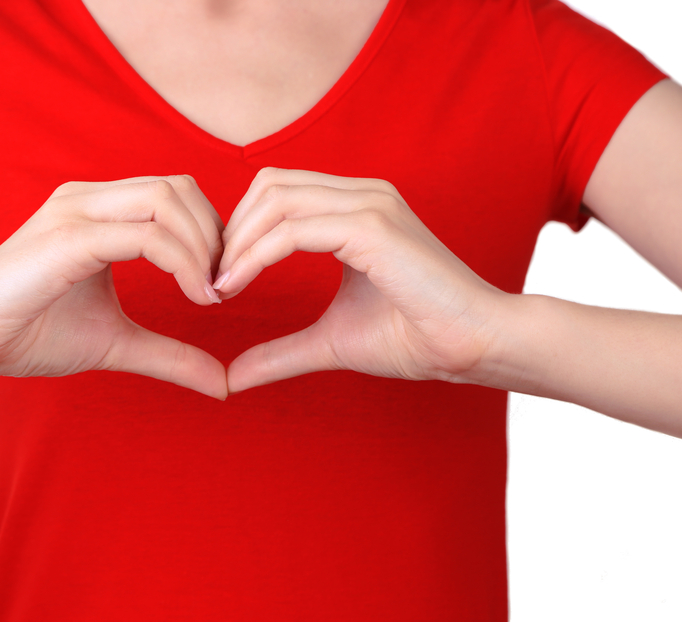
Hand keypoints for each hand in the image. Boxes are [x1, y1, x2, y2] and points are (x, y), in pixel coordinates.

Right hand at [0, 176, 228, 398]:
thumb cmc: (29, 334)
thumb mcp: (118, 342)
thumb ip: (171, 355)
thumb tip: (224, 385)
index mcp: (98, 211)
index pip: (176, 194)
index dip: (210, 234)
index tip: (220, 285)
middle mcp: (88, 199)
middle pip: (179, 187)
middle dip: (214, 236)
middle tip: (222, 288)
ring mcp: (76, 212)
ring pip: (167, 201)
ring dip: (203, 247)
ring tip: (209, 294)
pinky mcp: (69, 238)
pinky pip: (146, 236)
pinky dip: (182, 263)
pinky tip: (195, 298)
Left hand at [214, 167, 506, 392]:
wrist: (472, 346)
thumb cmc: (414, 338)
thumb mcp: (330, 342)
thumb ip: (282, 351)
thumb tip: (234, 377)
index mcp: (355, 209)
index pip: (277, 194)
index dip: (240, 230)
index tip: (218, 278)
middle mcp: (362, 195)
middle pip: (269, 185)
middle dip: (231, 230)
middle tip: (210, 280)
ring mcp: (369, 204)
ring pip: (276, 200)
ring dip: (237, 243)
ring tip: (219, 286)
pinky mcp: (372, 227)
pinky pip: (293, 229)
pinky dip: (256, 255)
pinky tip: (237, 284)